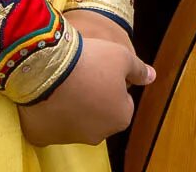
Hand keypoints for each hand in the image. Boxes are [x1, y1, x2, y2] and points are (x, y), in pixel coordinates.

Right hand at [18, 28, 151, 146]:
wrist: (47, 67)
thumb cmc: (91, 61)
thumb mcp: (122, 57)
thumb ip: (138, 70)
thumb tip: (151, 77)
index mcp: (121, 118)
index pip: (123, 102)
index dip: (113, 84)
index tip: (101, 71)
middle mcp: (98, 135)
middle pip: (100, 115)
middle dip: (94, 100)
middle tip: (83, 76)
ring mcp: (69, 138)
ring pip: (75, 122)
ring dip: (72, 107)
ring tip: (63, 83)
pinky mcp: (44, 137)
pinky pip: (51, 126)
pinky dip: (50, 114)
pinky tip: (47, 96)